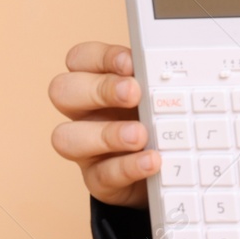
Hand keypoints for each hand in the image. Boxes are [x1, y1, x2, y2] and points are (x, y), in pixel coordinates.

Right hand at [48, 41, 157, 208]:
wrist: (171, 168)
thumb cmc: (160, 118)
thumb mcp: (162, 94)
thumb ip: (161, 81)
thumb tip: (177, 70)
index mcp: (97, 81)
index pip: (80, 59)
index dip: (100, 58)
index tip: (130, 63)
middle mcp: (84, 112)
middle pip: (62, 91)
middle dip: (99, 89)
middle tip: (133, 93)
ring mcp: (86, 148)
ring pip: (67, 137)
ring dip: (106, 134)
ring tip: (141, 135)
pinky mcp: (98, 180)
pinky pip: (102, 174)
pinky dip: (128, 167)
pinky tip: (152, 161)